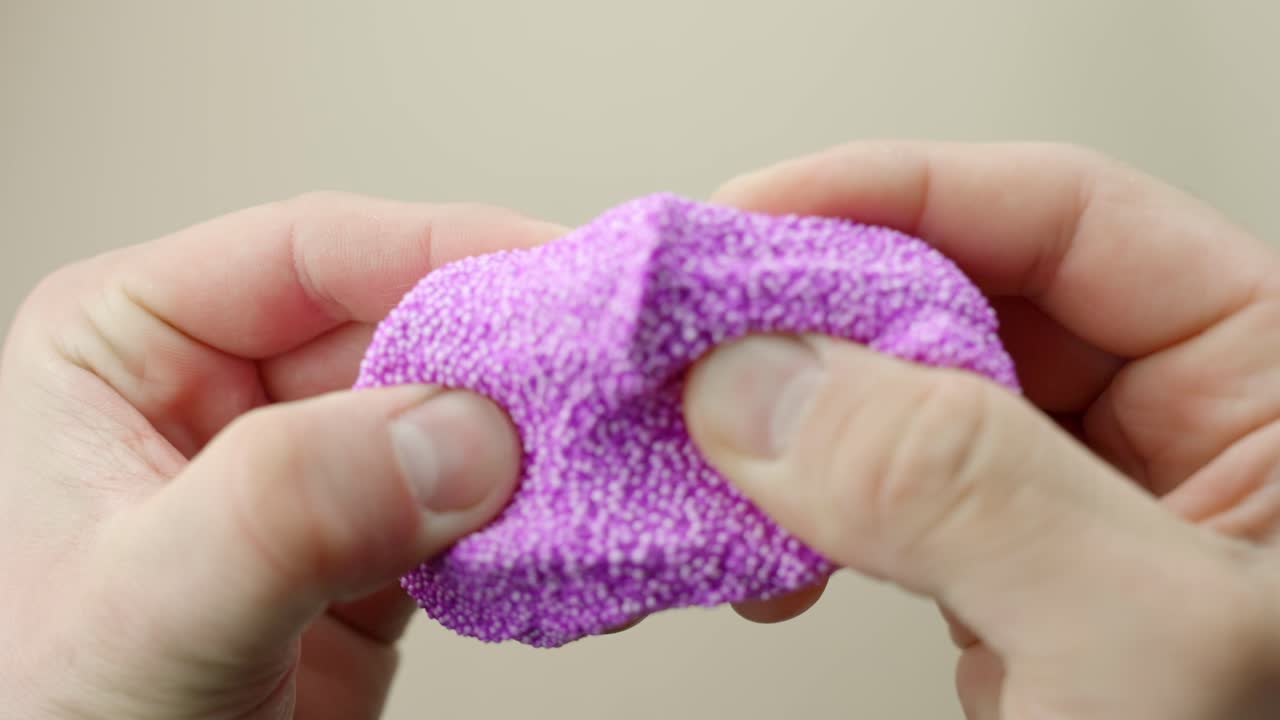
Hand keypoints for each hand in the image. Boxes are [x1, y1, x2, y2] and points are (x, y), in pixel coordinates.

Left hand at [0, 193, 564, 718]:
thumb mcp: (149, 611)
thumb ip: (288, 509)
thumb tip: (461, 435)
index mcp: (131, 346)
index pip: (311, 256)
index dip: (449, 249)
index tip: (564, 271)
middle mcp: (226, 394)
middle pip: (405, 328)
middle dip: (513, 354)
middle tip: (617, 371)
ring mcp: (308, 472)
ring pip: (455, 415)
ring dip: (539, 437)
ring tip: (621, 447)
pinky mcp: (372, 547)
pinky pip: (476, 504)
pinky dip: (537, 515)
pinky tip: (582, 520)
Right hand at [684, 142, 1279, 718]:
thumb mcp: (1143, 648)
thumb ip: (962, 490)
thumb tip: (762, 381)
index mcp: (1276, 387)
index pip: (1070, 220)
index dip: (899, 196)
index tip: (748, 225)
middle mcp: (1182, 428)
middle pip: (970, 293)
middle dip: (819, 309)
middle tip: (695, 335)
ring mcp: (1081, 504)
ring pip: (909, 391)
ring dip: (794, 408)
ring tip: (706, 437)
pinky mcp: (1009, 577)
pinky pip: (886, 491)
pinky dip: (801, 499)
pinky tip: (757, 531)